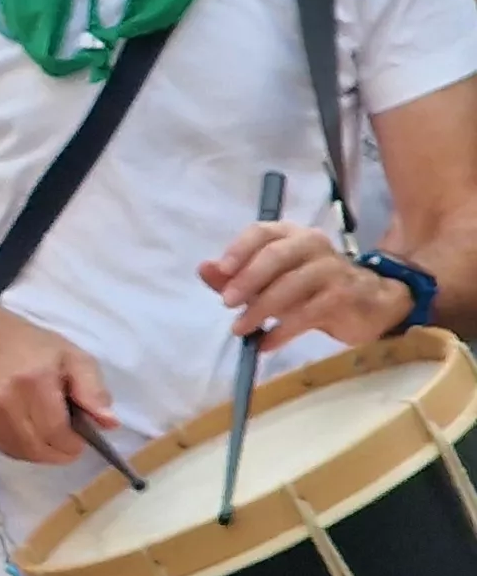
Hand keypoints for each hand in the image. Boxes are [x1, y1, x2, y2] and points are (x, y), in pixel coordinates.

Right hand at [0, 306, 115, 465]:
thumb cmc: (38, 350)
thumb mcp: (76, 359)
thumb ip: (94, 391)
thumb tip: (110, 423)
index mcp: (33, 383)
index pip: (56, 432)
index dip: (75, 442)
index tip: (82, 434)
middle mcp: (6, 403)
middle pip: (41, 449)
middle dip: (62, 449)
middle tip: (68, 433)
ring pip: (27, 454)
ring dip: (45, 451)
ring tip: (50, 430)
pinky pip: (12, 452)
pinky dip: (28, 449)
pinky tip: (32, 431)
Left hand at [198, 220, 411, 350]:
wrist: (371, 302)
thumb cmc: (310, 288)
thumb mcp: (271, 279)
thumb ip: (235, 275)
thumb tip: (204, 269)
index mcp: (290, 234)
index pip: (262, 232)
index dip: (239, 249)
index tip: (221, 271)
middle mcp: (312, 244)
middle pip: (276, 255)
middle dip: (247, 280)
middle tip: (227, 303)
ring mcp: (332, 269)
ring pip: (291, 285)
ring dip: (261, 309)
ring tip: (241, 329)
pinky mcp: (344, 296)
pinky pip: (308, 313)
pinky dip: (282, 330)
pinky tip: (265, 343)